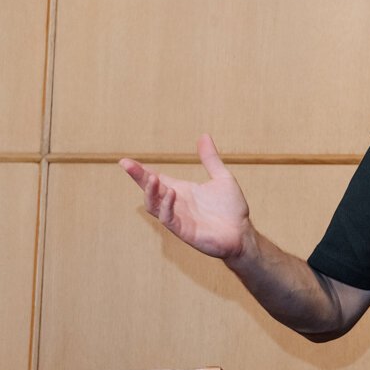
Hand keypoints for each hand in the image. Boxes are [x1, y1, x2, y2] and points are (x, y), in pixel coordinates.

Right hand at [120, 134, 252, 260]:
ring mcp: (178, 218)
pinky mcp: (185, 232)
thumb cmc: (232, 209)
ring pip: (154, 206)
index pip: (156, 179)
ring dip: (150, 192)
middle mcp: (176, 204)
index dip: (141, 171)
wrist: (243, 234)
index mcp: (181, 191)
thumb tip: (204, 135)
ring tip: (151, 178)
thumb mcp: (221, 177)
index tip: (126, 161)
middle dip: (138, 177)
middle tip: (127, 164)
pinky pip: (168, 220)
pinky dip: (166, 207)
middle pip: (150, 190)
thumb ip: (210, 159)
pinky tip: (171, 193)